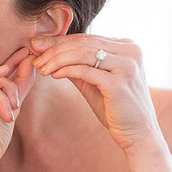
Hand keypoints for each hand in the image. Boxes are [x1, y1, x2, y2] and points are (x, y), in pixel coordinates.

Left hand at [30, 34, 160, 151]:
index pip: (85, 38)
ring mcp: (127, 65)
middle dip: (54, 49)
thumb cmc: (113, 107)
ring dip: (57, 59)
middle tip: (34, 56)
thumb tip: (47, 51)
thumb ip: (75, 65)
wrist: (137, 133)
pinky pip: (86, 70)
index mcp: (126, 46)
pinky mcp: (120, 83)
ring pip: (82, 53)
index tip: (36, 45)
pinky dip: (66, 70)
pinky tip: (53, 75)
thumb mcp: (92, 81)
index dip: (58, 41)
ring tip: (41, 68)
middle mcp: (131, 51)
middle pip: (83, 42)